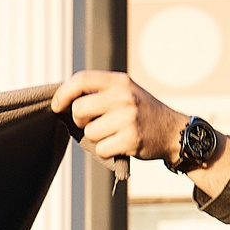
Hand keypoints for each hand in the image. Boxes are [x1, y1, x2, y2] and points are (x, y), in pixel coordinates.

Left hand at [50, 70, 185, 170]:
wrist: (173, 131)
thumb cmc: (141, 113)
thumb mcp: (125, 92)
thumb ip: (99, 92)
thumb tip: (63, 101)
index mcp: (120, 81)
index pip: (82, 79)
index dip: (63, 92)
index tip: (56, 105)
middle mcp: (124, 96)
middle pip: (78, 110)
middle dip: (80, 121)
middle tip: (94, 124)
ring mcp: (128, 117)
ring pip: (89, 133)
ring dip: (97, 138)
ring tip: (115, 133)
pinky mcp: (130, 139)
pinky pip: (100, 149)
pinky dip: (107, 151)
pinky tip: (122, 144)